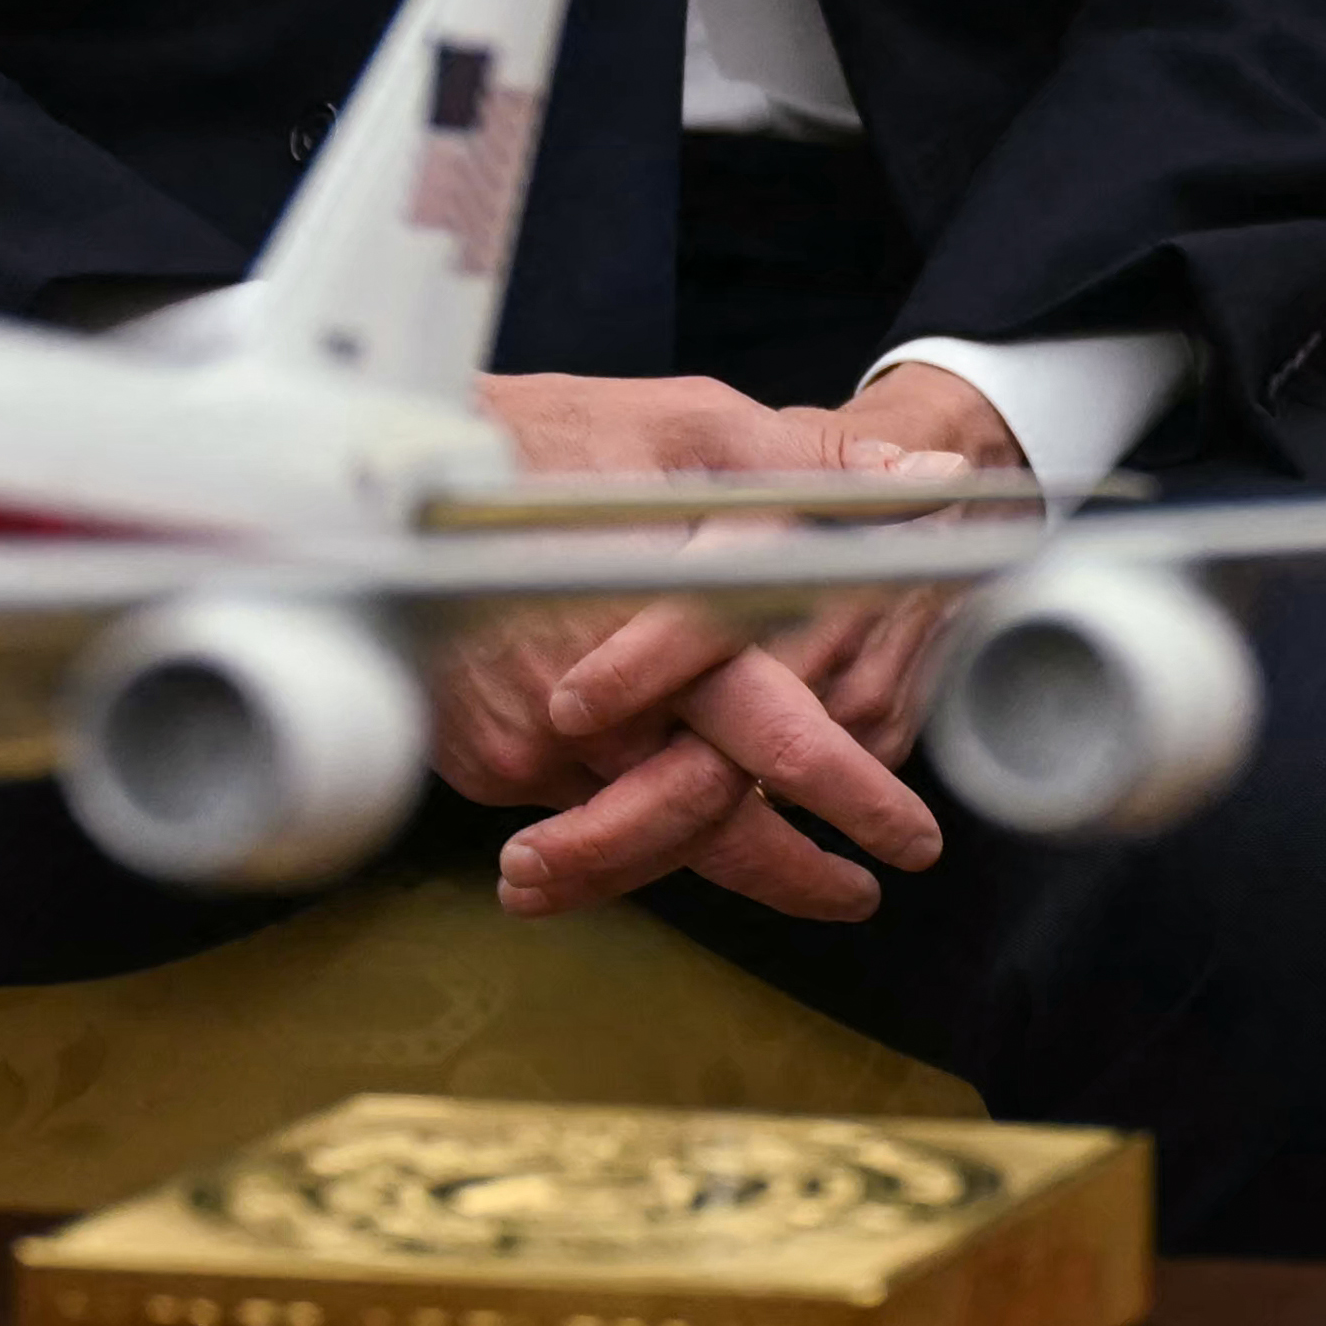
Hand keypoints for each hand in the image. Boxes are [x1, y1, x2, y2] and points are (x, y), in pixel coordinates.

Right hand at [436, 372, 982, 924]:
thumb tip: (935, 472)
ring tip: (800, 884)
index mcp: (666, 628)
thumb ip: (817, 471)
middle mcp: (597, 710)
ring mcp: (529, 747)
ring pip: (644, 837)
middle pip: (711, 826)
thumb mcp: (694, 430)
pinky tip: (676, 831)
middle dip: (793, 875)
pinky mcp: (484, 762)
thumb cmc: (557, 437)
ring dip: (719, 866)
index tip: (911, 842)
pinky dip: (635, 833)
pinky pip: (579, 815)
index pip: (781, 740)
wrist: (389, 465)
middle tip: (857, 896)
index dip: (854, 797)